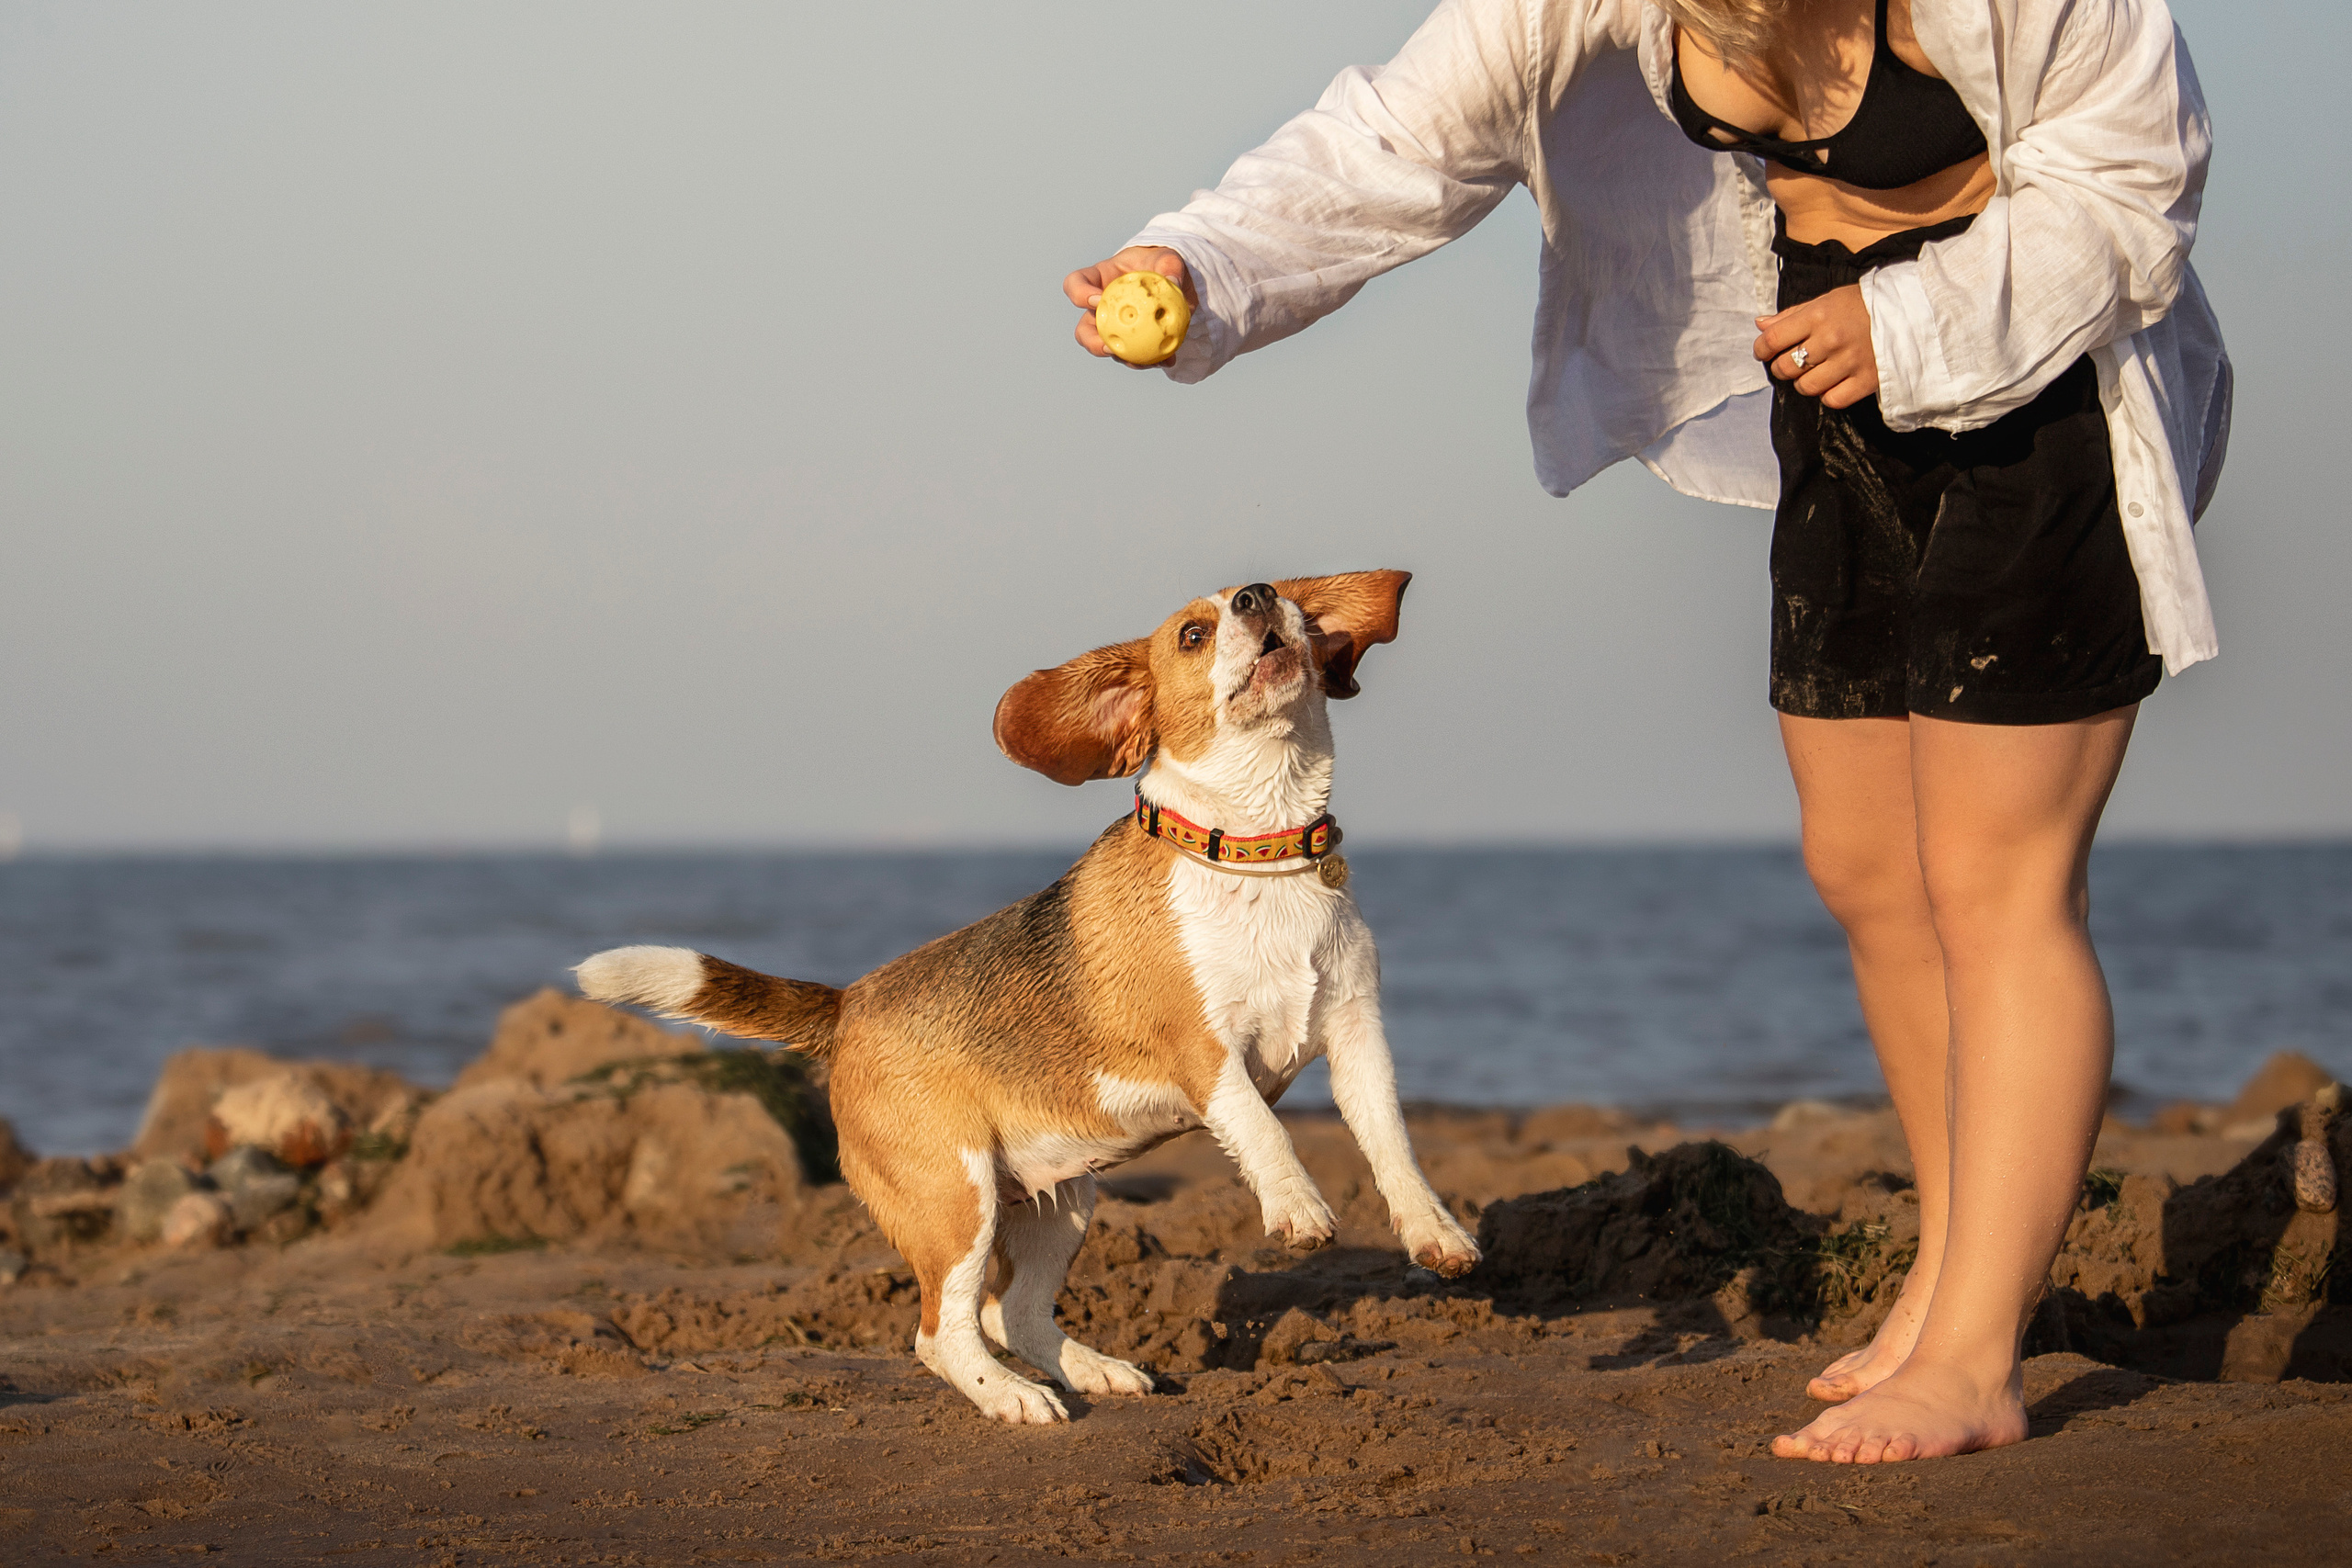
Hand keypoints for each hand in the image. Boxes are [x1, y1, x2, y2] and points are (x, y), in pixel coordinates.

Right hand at [1065, 247, 1194, 361]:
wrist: (1174, 282)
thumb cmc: (1160, 263)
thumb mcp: (1167, 257)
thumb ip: (1169, 266)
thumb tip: (1173, 282)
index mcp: (1099, 280)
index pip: (1076, 284)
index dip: (1079, 294)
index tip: (1097, 300)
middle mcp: (1101, 308)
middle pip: (1083, 329)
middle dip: (1092, 342)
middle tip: (1109, 347)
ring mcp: (1114, 328)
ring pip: (1108, 349)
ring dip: (1121, 358)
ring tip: (1140, 360)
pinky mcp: (1132, 341)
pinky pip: (1135, 356)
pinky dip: (1150, 360)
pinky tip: (1167, 360)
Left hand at [1755, 284, 1877, 407]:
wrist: (1908, 312)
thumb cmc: (1861, 305)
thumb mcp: (1826, 300)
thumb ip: (1792, 315)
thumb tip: (1760, 325)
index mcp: (1818, 315)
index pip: (1773, 339)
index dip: (1762, 349)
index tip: (1764, 352)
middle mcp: (1831, 339)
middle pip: (1786, 367)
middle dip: (1782, 368)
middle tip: (1792, 363)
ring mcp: (1849, 361)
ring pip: (1806, 387)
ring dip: (1804, 383)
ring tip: (1815, 373)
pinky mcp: (1866, 380)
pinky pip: (1832, 399)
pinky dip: (1828, 394)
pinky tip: (1834, 383)